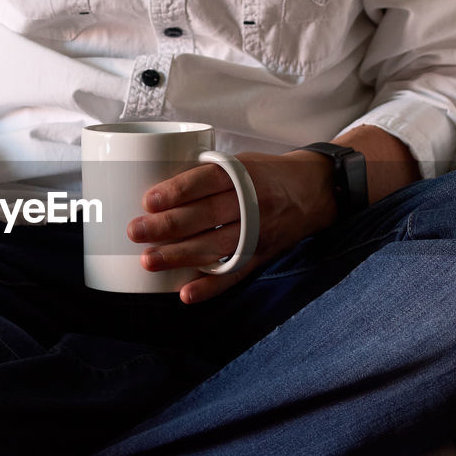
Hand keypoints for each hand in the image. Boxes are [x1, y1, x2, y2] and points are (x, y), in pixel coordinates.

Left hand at [128, 126, 419, 303]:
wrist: (319, 190)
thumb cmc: (269, 174)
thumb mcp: (242, 162)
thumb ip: (207, 174)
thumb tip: (157, 188)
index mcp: (245, 174)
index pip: (207, 181)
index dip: (178, 191)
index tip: (149, 200)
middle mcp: (253, 203)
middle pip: (206, 215)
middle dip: (169, 225)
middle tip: (136, 231)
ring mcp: (259, 232)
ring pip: (216, 245)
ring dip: (180, 256)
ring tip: (148, 261)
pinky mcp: (262, 255)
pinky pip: (235, 273)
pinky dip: (210, 286)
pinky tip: (186, 293)